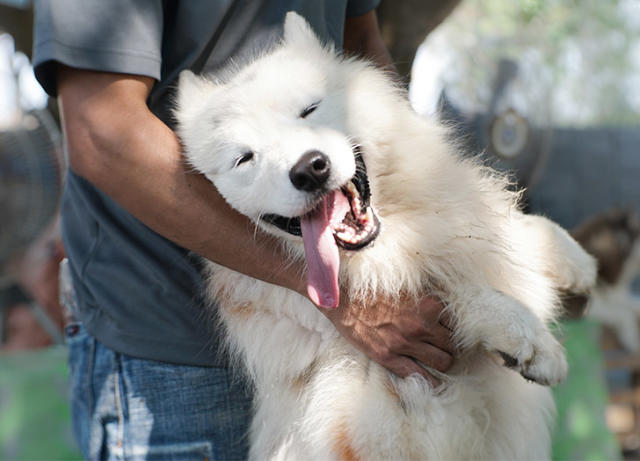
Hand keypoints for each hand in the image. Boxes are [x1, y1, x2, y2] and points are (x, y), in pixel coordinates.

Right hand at [320, 291, 454, 385]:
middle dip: (451, 346)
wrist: (344, 300)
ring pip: (443, 361)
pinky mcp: (390, 357)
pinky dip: (431, 381)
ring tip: (440, 361)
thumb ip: (427, 299)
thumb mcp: (407, 287)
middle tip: (447, 347)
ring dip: (444, 362)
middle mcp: (421, 325)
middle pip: (453, 344)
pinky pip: (420, 376)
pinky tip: (433, 381)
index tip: (450, 331)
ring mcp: (406, 343)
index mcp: (427, 304)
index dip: (454, 327)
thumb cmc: (373, 290)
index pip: (457, 322)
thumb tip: (444, 310)